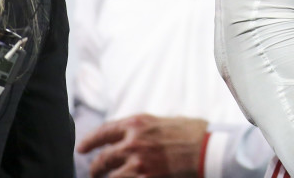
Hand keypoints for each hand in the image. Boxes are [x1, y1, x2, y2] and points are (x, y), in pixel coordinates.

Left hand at [76, 114, 208, 177]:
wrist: (211, 149)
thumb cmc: (194, 133)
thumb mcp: (166, 121)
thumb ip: (146, 128)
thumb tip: (133, 134)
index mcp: (137, 124)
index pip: (103, 132)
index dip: (90, 141)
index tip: (82, 148)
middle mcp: (133, 142)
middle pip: (103, 158)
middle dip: (96, 167)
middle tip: (94, 171)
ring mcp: (138, 164)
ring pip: (110, 176)